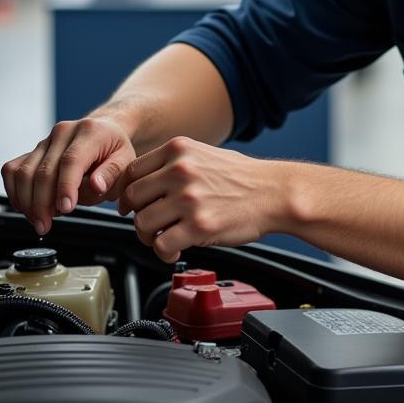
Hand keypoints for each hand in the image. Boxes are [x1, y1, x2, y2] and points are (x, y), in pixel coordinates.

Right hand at [1, 117, 136, 234]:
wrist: (104, 131)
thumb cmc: (114, 150)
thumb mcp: (126, 162)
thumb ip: (112, 174)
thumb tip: (96, 185)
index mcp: (89, 133)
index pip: (71, 160)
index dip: (65, 187)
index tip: (66, 208)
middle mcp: (63, 133)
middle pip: (43, 170)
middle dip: (41, 204)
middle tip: (46, 225)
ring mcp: (45, 141)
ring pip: (23, 172)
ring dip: (27, 202)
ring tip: (39, 219)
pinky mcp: (32, 151)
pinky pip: (12, 170)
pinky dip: (15, 192)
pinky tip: (27, 207)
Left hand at [117, 136, 289, 262]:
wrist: (275, 193)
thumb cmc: (244, 177)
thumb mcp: (205, 154)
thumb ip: (174, 163)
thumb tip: (144, 182)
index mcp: (179, 149)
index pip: (132, 171)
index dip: (128, 192)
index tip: (133, 204)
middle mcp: (180, 170)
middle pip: (132, 197)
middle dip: (137, 215)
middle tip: (149, 224)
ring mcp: (189, 198)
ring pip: (142, 223)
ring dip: (148, 236)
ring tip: (163, 238)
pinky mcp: (199, 226)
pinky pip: (162, 245)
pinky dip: (163, 252)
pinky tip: (175, 249)